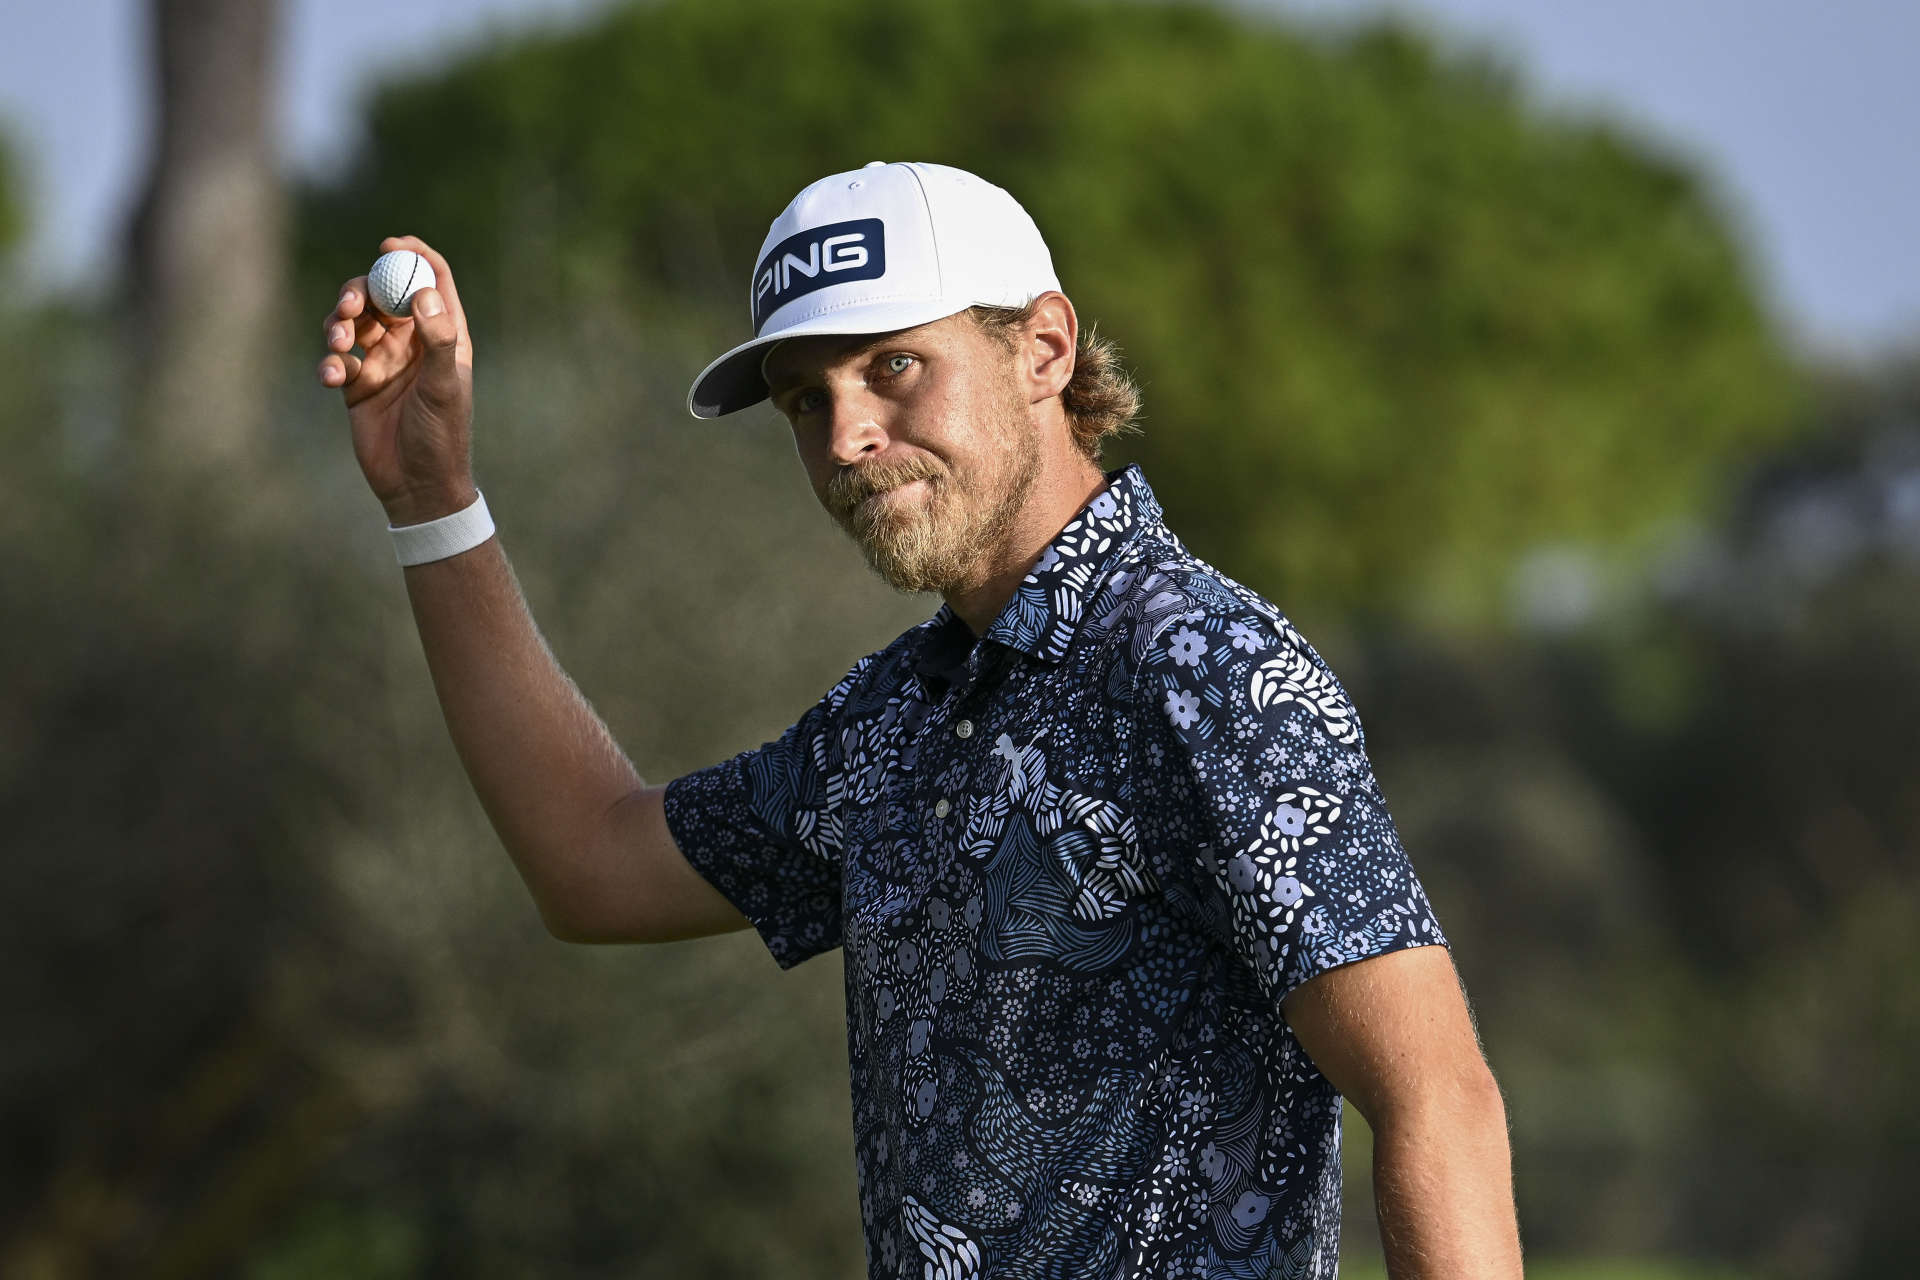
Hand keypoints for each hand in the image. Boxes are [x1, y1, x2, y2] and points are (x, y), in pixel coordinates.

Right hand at [317, 236, 476, 524]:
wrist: (417, 487)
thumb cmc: (441, 436)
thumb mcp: (445, 387)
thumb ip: (439, 339)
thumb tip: (423, 291)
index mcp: (443, 334)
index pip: (430, 278)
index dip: (412, 255)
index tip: (389, 245)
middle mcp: (411, 341)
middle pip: (381, 292)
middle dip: (360, 291)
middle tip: (351, 307)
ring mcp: (382, 360)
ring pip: (352, 321)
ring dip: (338, 323)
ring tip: (339, 344)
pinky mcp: (356, 383)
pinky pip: (335, 359)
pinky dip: (329, 362)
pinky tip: (333, 378)